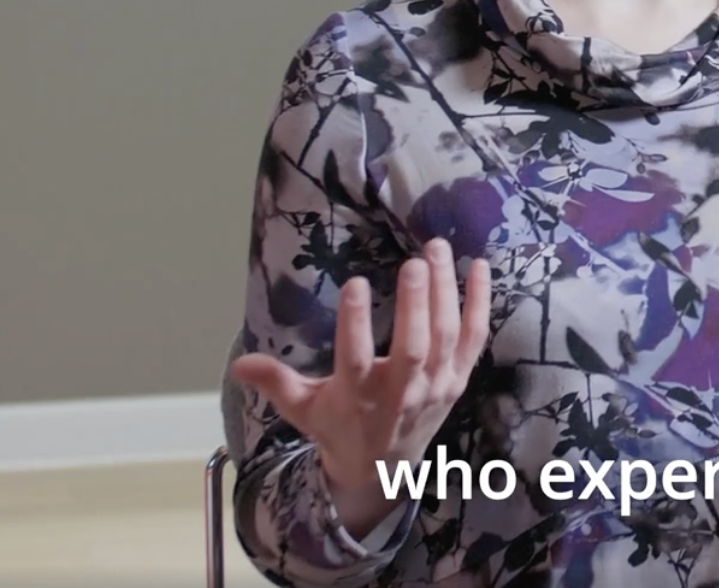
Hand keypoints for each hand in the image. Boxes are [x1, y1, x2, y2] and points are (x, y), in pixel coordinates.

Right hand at [229, 238, 490, 533]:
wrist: (382, 468)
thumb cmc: (338, 427)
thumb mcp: (302, 409)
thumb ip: (275, 383)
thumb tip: (238, 364)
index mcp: (359, 396)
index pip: (356, 359)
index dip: (354, 323)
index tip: (353, 283)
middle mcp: (402, 392)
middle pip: (416, 348)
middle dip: (416, 305)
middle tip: (414, 262)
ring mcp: (436, 387)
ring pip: (447, 338)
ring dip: (445, 293)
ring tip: (437, 250)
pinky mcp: (457, 379)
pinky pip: (474, 338)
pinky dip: (479, 303)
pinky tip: (480, 267)